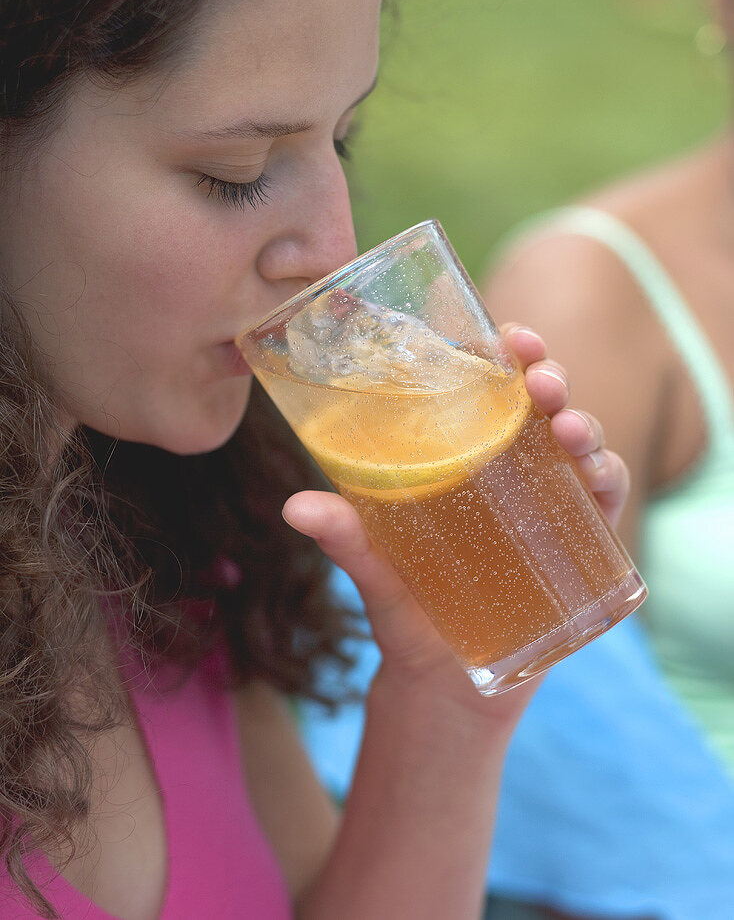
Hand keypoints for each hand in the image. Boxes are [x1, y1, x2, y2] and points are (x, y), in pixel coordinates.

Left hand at [282, 323, 630, 730]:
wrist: (442, 687)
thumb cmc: (406, 613)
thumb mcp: (374, 570)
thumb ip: (344, 538)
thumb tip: (296, 505)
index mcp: (461, 460)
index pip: (487, 390)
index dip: (504, 355)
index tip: (508, 336)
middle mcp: (510, 472)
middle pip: (540, 407)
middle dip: (550, 379)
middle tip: (542, 381)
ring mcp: (546, 506)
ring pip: (579, 445)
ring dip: (585, 426)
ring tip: (570, 430)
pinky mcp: (576, 546)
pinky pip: (604, 502)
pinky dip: (609, 481)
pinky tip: (599, 478)